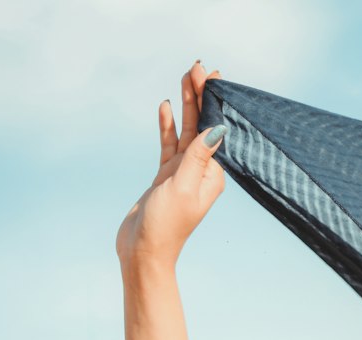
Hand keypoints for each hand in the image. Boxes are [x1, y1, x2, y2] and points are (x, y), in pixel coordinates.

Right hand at [116, 61, 224, 268]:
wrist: (143, 251)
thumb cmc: (166, 225)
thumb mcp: (183, 186)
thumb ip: (197, 156)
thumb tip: (218, 128)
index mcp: (212, 176)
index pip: (215, 130)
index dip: (213, 101)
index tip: (213, 75)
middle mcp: (201, 172)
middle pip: (203, 126)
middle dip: (200, 96)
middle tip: (198, 66)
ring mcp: (182, 173)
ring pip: (186, 132)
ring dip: (186, 105)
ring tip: (185, 77)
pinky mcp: (165, 177)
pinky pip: (169, 145)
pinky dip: (168, 126)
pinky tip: (166, 107)